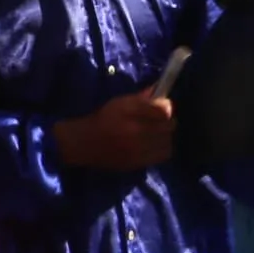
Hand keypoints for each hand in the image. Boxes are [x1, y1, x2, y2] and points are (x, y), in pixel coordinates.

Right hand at [51, 87, 175, 172]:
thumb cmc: (103, 119)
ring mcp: (138, 149)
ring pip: (168, 141)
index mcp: (130, 113)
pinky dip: (162, 149)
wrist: (85, 143)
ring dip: (166, 136)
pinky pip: (162, 155)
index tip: (162, 107)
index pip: (163, 110)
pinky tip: (154, 145)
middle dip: (167, 121)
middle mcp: (136, 131)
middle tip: (160, 121)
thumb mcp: (120, 103)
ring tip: (158, 134)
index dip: (166, 107)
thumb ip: (141, 98)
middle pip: (169, 126)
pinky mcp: (138, 162)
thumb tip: (159, 90)